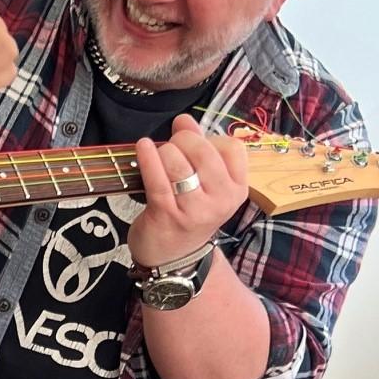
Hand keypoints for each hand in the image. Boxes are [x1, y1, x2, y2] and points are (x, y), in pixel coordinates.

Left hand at [128, 115, 248, 267]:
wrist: (173, 258)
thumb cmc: (189, 213)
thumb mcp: (204, 184)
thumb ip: (198, 148)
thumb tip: (184, 119)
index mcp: (237, 189)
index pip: (232, 147)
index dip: (209, 139)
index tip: (194, 149)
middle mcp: (222, 199)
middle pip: (201, 149)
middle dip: (181, 142)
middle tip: (171, 151)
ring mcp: (196, 209)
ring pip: (177, 161)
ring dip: (162, 152)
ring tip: (158, 159)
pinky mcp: (168, 214)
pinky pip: (156, 178)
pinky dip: (147, 157)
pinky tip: (142, 147)